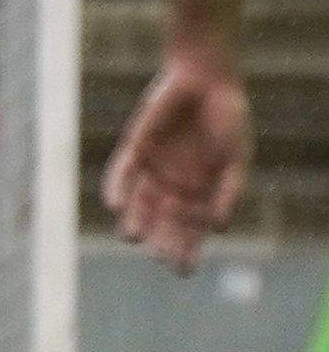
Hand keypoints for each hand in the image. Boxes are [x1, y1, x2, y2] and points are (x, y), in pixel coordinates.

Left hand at [104, 56, 251, 273]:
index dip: (188, 249)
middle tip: (162, 258)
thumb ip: (228, 192)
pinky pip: (122, 173)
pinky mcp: (135, 148)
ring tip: (134, 238)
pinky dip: (118, 188)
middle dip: (164, 240)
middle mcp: (175, 184)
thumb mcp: (235, 159)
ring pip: (140, 202)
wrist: (207, 81)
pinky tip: (116, 206)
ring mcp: (153, 167)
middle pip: (165, 221)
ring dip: (136, 220)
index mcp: (201, 191)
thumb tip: (219, 228)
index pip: (192, 228)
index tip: (184, 270)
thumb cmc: (228, 120)